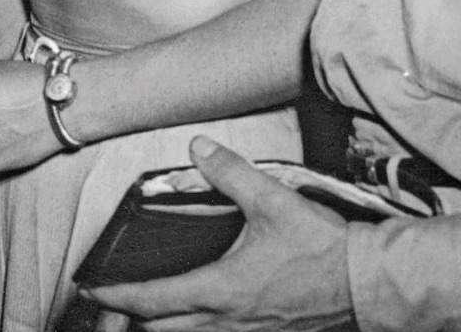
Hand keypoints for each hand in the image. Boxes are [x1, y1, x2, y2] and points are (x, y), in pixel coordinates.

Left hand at [93, 138, 355, 329]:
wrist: (372, 286)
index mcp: (220, 290)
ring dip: (163, 329)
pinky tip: (196, 320)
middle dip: (130, 320)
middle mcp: (228, 322)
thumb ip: (231, 173)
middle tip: (108, 303)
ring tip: (143, 315)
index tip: (89, 290)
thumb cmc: (324, 248)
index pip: (151, 300)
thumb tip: (198, 146)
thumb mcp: (274, 202)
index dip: (115, 296)